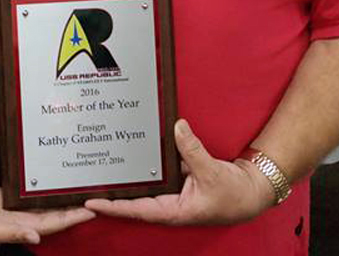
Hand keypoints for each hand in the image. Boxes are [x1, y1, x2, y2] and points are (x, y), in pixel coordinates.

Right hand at [0, 187, 94, 244]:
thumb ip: (15, 233)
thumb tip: (35, 237)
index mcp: (29, 227)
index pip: (58, 222)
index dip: (75, 217)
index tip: (93, 209)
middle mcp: (31, 218)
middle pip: (59, 212)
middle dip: (76, 205)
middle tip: (95, 193)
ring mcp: (25, 207)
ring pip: (51, 201)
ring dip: (65, 196)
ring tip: (82, 185)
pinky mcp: (18, 195)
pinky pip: (38, 192)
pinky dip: (49, 187)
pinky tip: (58, 178)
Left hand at [84, 119, 273, 225]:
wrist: (252, 192)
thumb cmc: (234, 194)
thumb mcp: (211, 172)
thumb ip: (192, 150)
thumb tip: (177, 127)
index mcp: (172, 212)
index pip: (135, 210)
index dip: (112, 207)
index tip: (90, 203)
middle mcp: (168, 204)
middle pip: (133, 199)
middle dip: (111, 193)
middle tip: (86, 183)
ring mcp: (172, 193)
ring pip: (145, 185)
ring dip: (127, 177)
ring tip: (102, 167)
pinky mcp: (178, 180)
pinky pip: (158, 171)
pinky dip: (146, 163)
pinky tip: (133, 151)